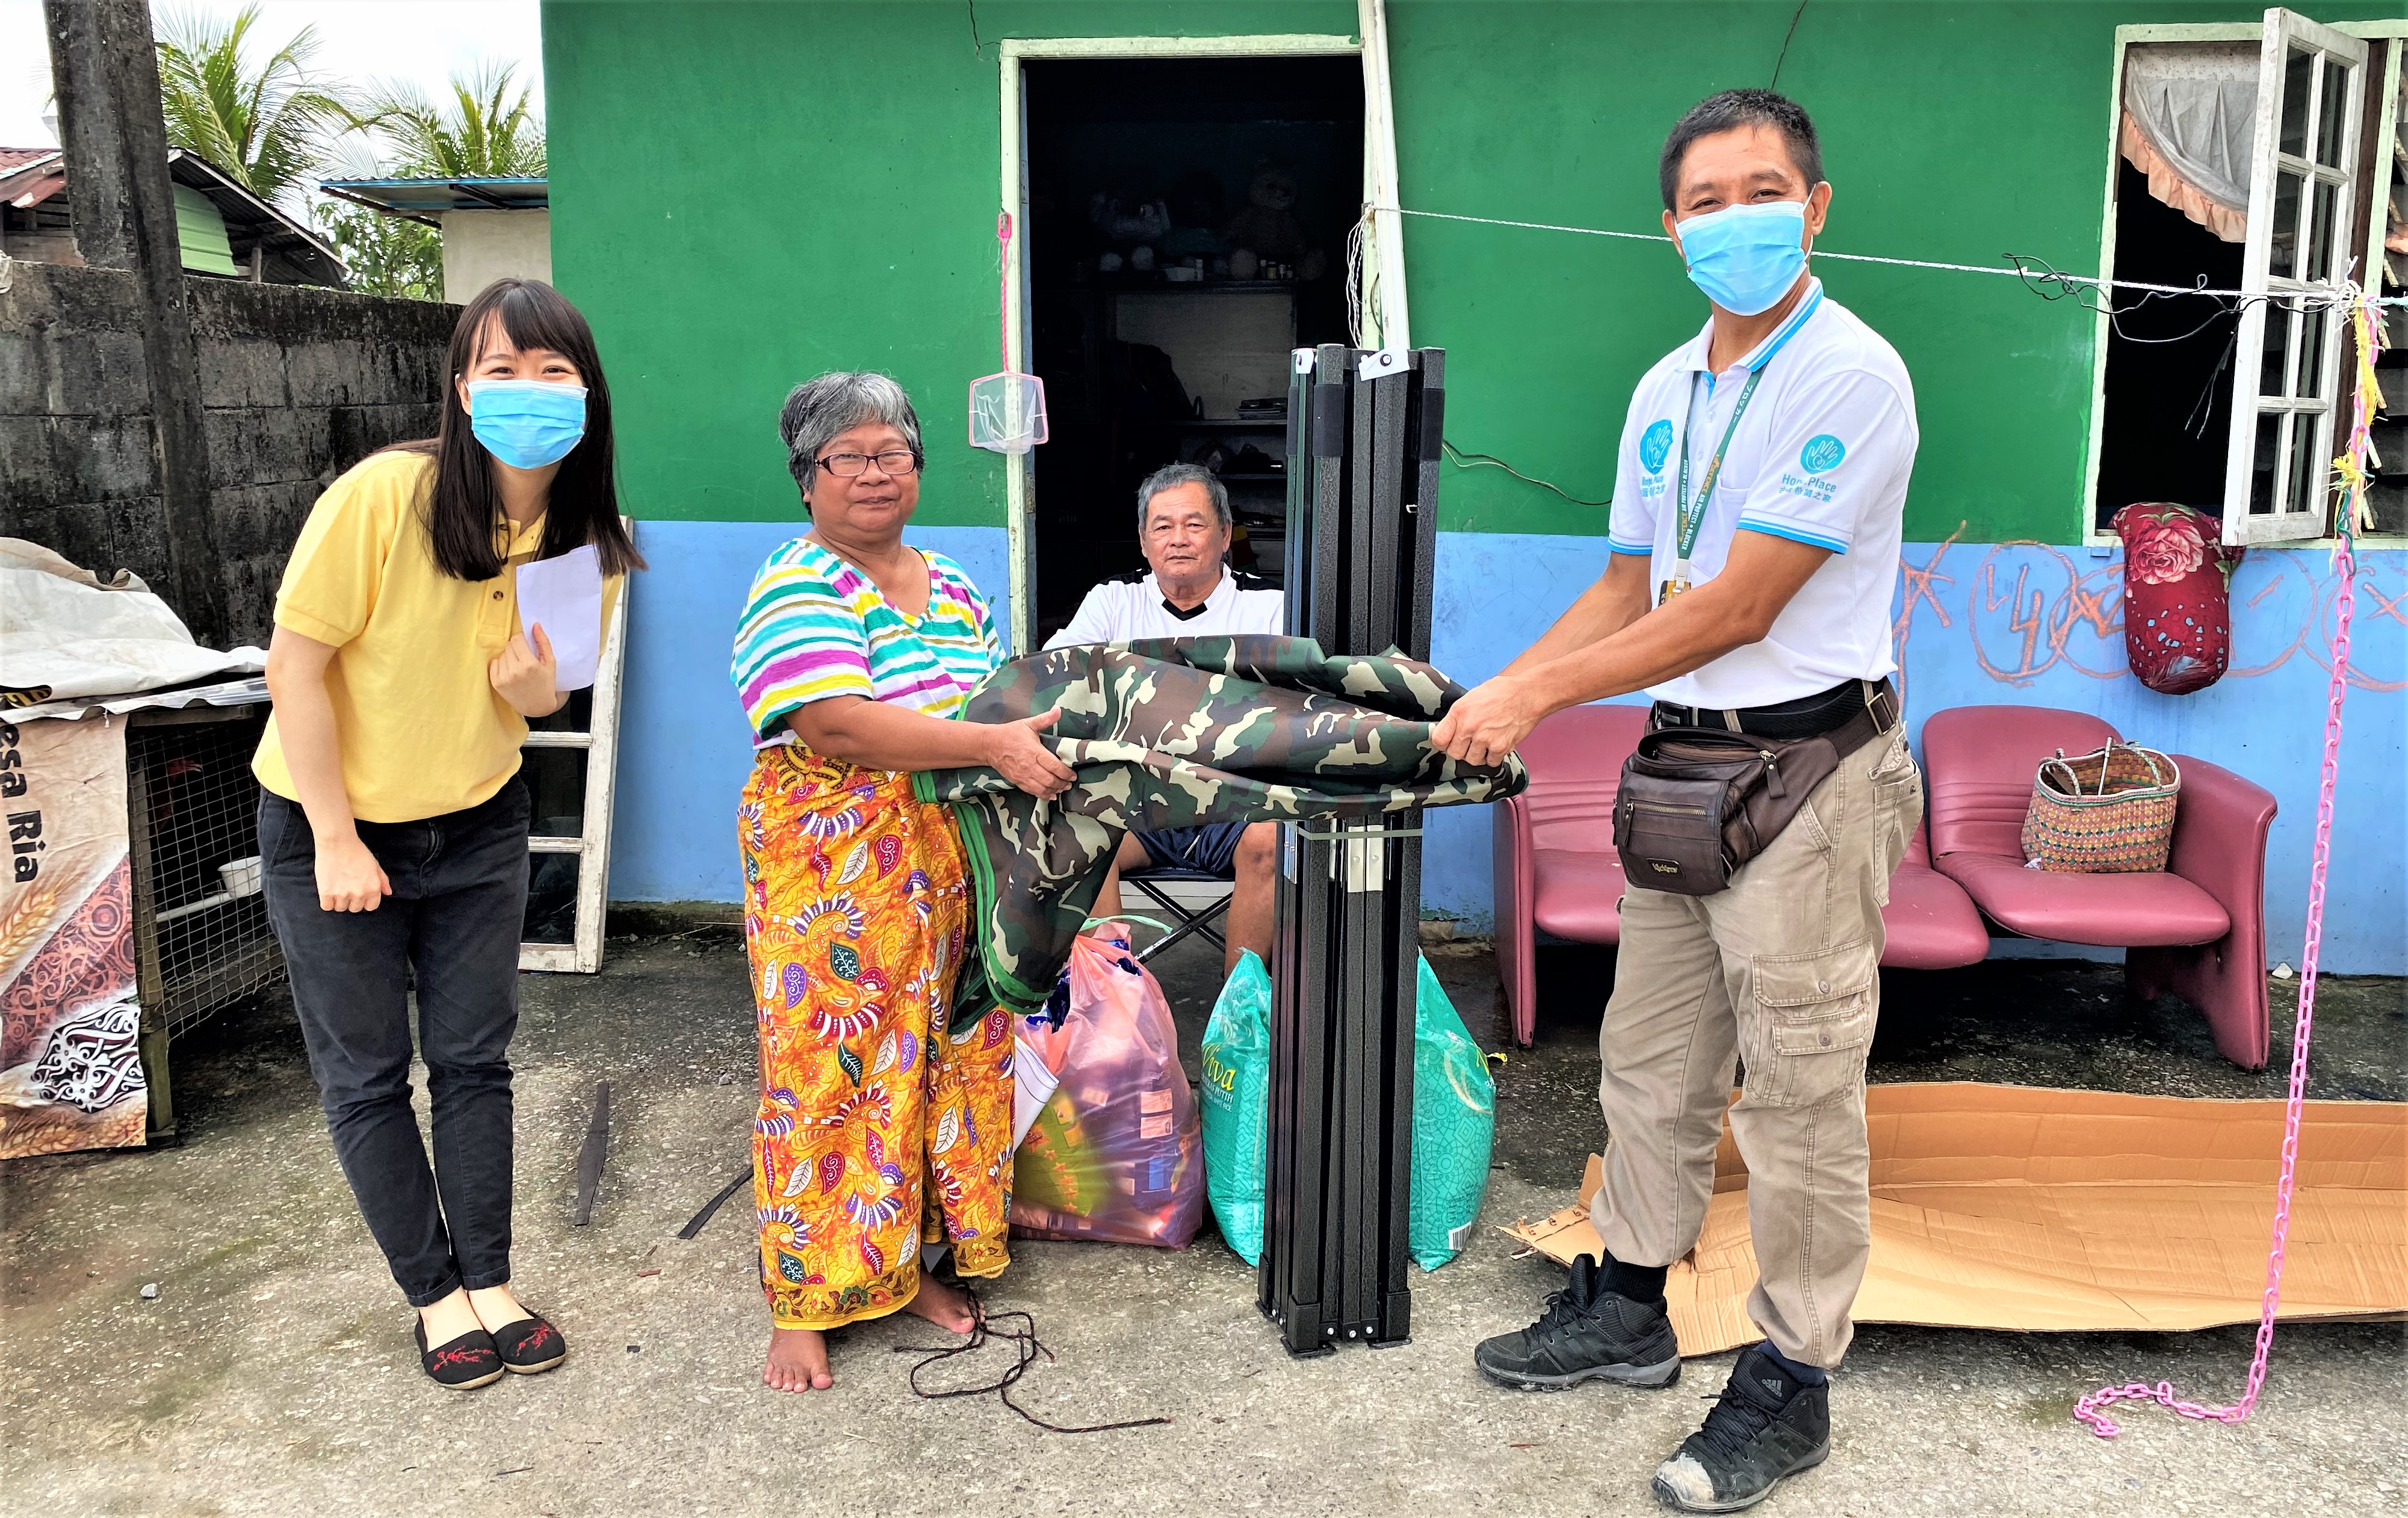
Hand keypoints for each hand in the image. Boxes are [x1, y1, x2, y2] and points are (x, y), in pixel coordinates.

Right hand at [316, 830, 391, 912]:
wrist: (337, 843)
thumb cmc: (357, 851)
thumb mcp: (375, 864)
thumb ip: (382, 880)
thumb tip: (387, 892)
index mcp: (373, 888)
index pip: (371, 907)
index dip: (365, 901)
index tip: (360, 895)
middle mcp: (359, 894)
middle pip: (355, 908)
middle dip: (352, 901)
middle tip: (347, 889)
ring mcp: (342, 894)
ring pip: (341, 908)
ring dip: (339, 901)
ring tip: (337, 889)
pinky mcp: (326, 892)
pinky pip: (327, 907)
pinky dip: (327, 902)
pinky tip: (328, 893)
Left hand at [489, 622, 559, 715]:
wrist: (537, 706)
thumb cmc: (546, 683)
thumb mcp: (550, 662)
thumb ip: (543, 642)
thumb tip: (535, 625)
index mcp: (529, 664)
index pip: (517, 639)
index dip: (522, 640)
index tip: (527, 646)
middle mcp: (515, 671)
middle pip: (509, 645)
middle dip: (516, 648)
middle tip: (524, 658)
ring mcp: (504, 678)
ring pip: (502, 654)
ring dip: (509, 657)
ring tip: (518, 667)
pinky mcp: (496, 683)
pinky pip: (494, 663)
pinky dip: (501, 665)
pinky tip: (510, 672)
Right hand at [984, 708, 1074, 799]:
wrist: (989, 745)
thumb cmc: (1009, 734)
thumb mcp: (1028, 723)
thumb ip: (1045, 719)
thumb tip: (1058, 710)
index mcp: (1033, 751)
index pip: (1054, 766)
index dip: (1066, 773)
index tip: (1073, 775)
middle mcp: (1028, 765)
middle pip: (1050, 779)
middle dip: (1063, 783)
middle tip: (1070, 783)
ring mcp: (1022, 775)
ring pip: (1042, 788)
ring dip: (1054, 790)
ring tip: (1062, 788)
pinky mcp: (1017, 781)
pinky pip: (1032, 792)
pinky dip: (1043, 795)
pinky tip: (1050, 794)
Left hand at [1430, 675, 1545, 767]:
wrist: (1528, 695)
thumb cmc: (1503, 692)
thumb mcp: (1472, 696)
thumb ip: (1459, 715)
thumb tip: (1448, 729)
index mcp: (1459, 711)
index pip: (1438, 739)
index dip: (1443, 743)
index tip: (1448, 742)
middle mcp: (1469, 726)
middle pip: (1454, 753)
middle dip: (1461, 750)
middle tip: (1470, 743)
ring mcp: (1485, 738)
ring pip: (1471, 760)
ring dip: (1478, 755)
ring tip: (1486, 742)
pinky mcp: (1500, 747)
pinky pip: (1490, 762)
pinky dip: (1494, 756)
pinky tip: (1497, 744)